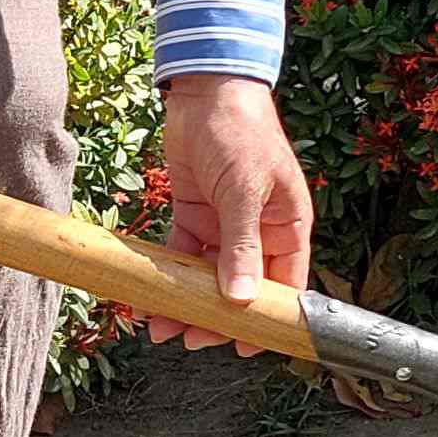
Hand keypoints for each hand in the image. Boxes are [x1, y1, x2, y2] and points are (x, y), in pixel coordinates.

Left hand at [150, 73, 308, 346]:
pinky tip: (150, 297)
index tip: (245, 346)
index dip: (266, 318)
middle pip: (241, 287)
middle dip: (217, 316)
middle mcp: (259, 231)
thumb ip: (242, 245)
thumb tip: (240, 299)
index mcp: (288, 225)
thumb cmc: (240, 132)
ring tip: (161, 327)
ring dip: (187, 302)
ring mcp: (225, 225)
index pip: (284, 284)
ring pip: (207, 277)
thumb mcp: (244, 189)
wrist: (206, 90)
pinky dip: (167, 277)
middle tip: (191, 340)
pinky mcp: (195, 215)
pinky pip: (182, 256)